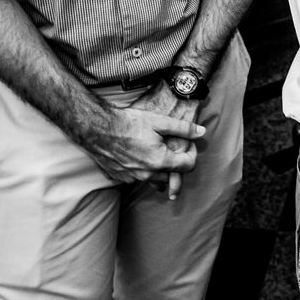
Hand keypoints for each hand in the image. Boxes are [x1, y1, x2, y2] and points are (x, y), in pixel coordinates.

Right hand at [83, 105, 205, 188]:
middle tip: (172, 146)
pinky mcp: (121, 178)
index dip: (192, 153)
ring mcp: (133, 178)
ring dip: (160, 168)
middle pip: (172, 175)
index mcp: (160, 161)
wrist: (98, 129)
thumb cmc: (129, 123)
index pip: (188, 166)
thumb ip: (183, 129)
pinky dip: (143, 169)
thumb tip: (201, 132)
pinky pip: (139, 177)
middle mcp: (147, 174)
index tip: (188, 143)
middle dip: (176, 163)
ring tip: (157, 151)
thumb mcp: (160, 121)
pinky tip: (140, 155)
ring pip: (155, 178)